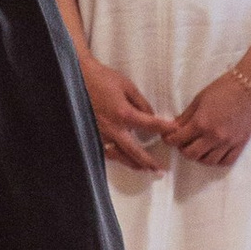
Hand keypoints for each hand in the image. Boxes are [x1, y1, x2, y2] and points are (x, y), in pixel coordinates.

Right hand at [79, 52, 171, 172]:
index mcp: (124, 114)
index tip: (174, 132)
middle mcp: (113, 128)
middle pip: (134, 151)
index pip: (150, 125)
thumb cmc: (102, 79)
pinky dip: (116, 157)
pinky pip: (105, 151)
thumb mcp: (127, 85)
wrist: (76, 78)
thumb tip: (150, 116)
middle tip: (160, 170)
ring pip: (118, 155)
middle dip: (149, 161)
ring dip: (132, 164)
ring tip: (144, 170)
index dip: (164, 128)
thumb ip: (141, 103)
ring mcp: (100, 134)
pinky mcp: (91, 135)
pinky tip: (122, 159)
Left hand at [169, 69, 250, 169]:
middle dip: (183, 149)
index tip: (169, 137)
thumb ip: (186, 116)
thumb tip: (173, 128)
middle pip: (191, 154)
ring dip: (199, 156)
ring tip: (198, 147)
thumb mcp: (199, 99)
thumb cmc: (224, 89)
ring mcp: (229, 142)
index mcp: (201, 123)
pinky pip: (226, 161)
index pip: (177, 140)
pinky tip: (213, 152)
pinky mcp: (241, 144)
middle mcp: (214, 136)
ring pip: (208, 161)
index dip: (169, 139)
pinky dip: (217, 160)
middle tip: (183, 142)